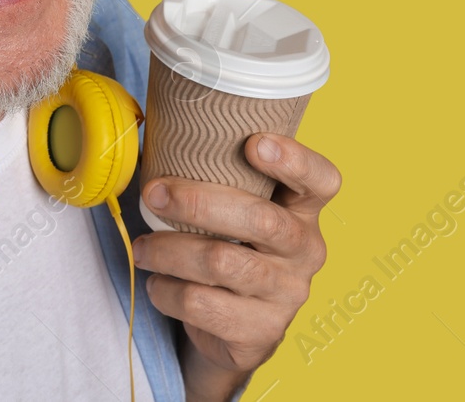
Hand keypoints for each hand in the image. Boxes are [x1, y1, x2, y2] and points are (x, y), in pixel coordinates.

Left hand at [132, 133, 340, 399]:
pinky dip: (169, 291)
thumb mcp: (232, 210)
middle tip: (153, 193)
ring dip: (170, 251)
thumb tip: (153, 133)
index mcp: (303, 210)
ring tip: (142, 247)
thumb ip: (215, 175)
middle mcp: (305, 250)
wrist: (235, 328)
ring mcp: (287, 294)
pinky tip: (156, 284)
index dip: (294, 160)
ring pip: (223, 263)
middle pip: (260, 219)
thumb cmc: (228, 246)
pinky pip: (204, 305)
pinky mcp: (262, 332)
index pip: (321, 180)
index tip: (254, 142)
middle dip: (198, 202)